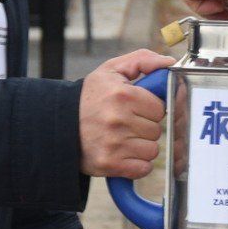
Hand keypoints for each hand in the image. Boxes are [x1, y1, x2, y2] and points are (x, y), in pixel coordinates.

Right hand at [78, 49, 171, 177]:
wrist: (58, 124)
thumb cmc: (89, 97)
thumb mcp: (111, 70)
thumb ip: (142, 60)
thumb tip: (169, 62)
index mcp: (122, 94)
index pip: (159, 108)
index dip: (150, 108)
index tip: (136, 108)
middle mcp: (118, 119)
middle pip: (156, 130)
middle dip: (145, 127)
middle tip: (127, 123)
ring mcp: (114, 144)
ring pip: (152, 150)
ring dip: (142, 146)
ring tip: (124, 138)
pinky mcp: (109, 163)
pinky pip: (143, 168)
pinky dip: (137, 165)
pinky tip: (124, 154)